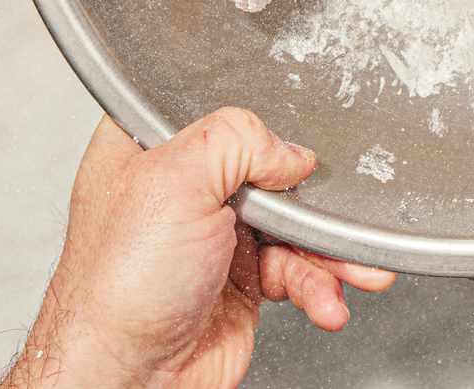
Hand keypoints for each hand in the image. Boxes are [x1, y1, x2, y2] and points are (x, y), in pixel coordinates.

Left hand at [0, 109, 394, 388]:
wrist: (122, 378)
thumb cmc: (115, 286)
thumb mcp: (174, 179)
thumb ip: (238, 139)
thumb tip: (289, 153)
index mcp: (152, 146)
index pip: (221, 112)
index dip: (260, 129)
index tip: (287, 151)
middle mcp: (183, 189)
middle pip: (270, 172)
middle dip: (313, 202)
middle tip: (338, 217)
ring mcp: (213, 237)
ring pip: (293, 227)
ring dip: (330, 252)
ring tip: (357, 270)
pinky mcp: (238, 283)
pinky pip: (296, 272)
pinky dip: (318, 286)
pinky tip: (325, 300)